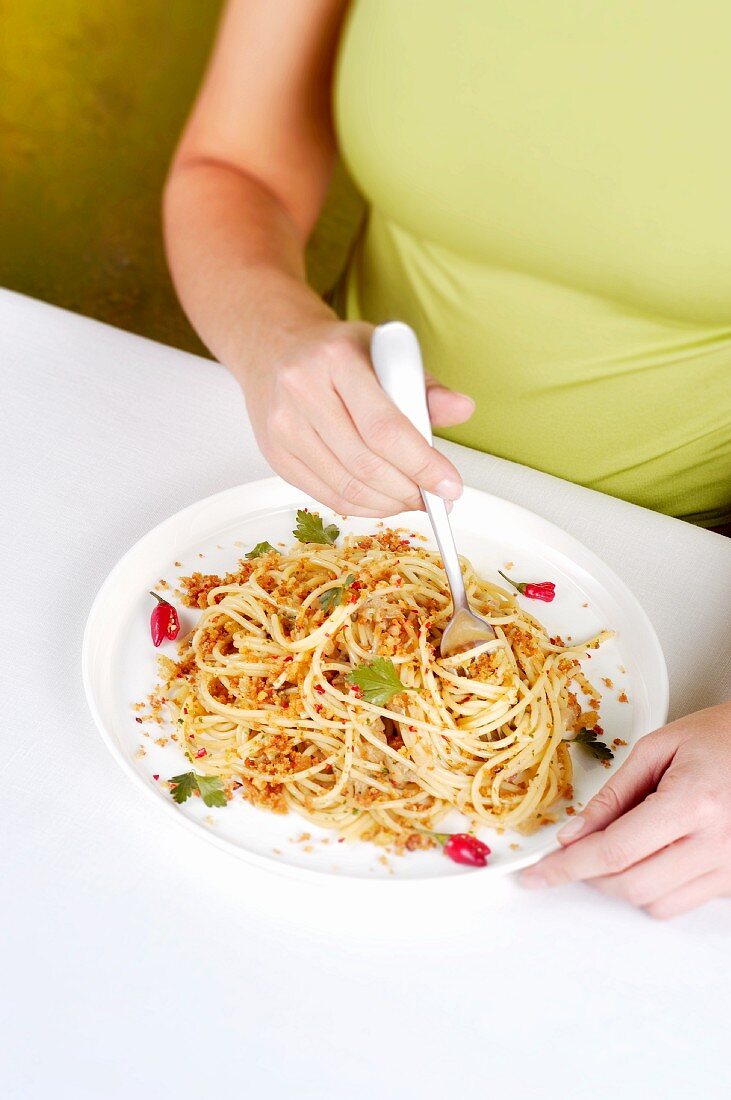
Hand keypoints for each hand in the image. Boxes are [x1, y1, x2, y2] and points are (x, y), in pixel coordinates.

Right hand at [240, 316, 474, 516]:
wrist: (275, 348)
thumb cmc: (336, 352)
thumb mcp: (384, 352)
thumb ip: (424, 386)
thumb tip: (462, 409)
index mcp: (336, 359)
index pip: (384, 427)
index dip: (422, 464)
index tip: (450, 485)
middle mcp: (302, 391)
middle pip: (365, 463)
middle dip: (409, 490)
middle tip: (437, 498)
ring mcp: (284, 427)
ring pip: (346, 486)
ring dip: (389, 503)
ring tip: (413, 499)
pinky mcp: (276, 455)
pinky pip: (326, 496)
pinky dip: (362, 506)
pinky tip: (383, 500)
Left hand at [521, 701, 730, 918]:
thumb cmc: (719, 738)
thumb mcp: (656, 749)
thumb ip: (612, 795)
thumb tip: (573, 835)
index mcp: (694, 803)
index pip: (614, 850)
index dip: (567, 867)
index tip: (536, 876)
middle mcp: (716, 843)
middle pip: (631, 885)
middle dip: (591, 873)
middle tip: (575, 848)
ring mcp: (730, 868)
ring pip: (654, 903)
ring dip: (623, 881)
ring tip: (626, 841)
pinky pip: (681, 903)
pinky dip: (655, 886)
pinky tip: (655, 852)